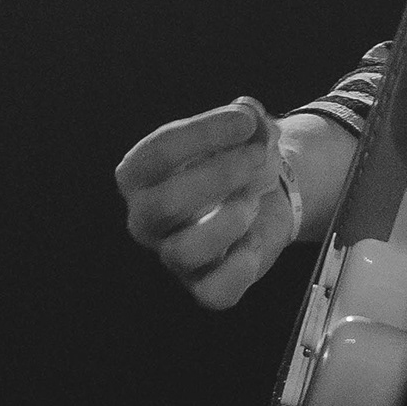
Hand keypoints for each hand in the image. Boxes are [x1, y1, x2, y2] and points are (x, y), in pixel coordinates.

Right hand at [115, 96, 294, 311]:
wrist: (266, 196)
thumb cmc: (237, 159)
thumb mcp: (241, 129)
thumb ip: (246, 116)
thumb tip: (249, 113)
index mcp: (140, 175)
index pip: (155, 155)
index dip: (202, 133)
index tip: (244, 119)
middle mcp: (147, 218)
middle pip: (163, 206)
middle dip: (217, 176)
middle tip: (257, 156)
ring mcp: (173, 254)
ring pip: (182, 253)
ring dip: (227, 222)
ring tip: (253, 200)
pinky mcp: (204, 284)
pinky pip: (213, 292)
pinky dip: (238, 270)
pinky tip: (255, 242)